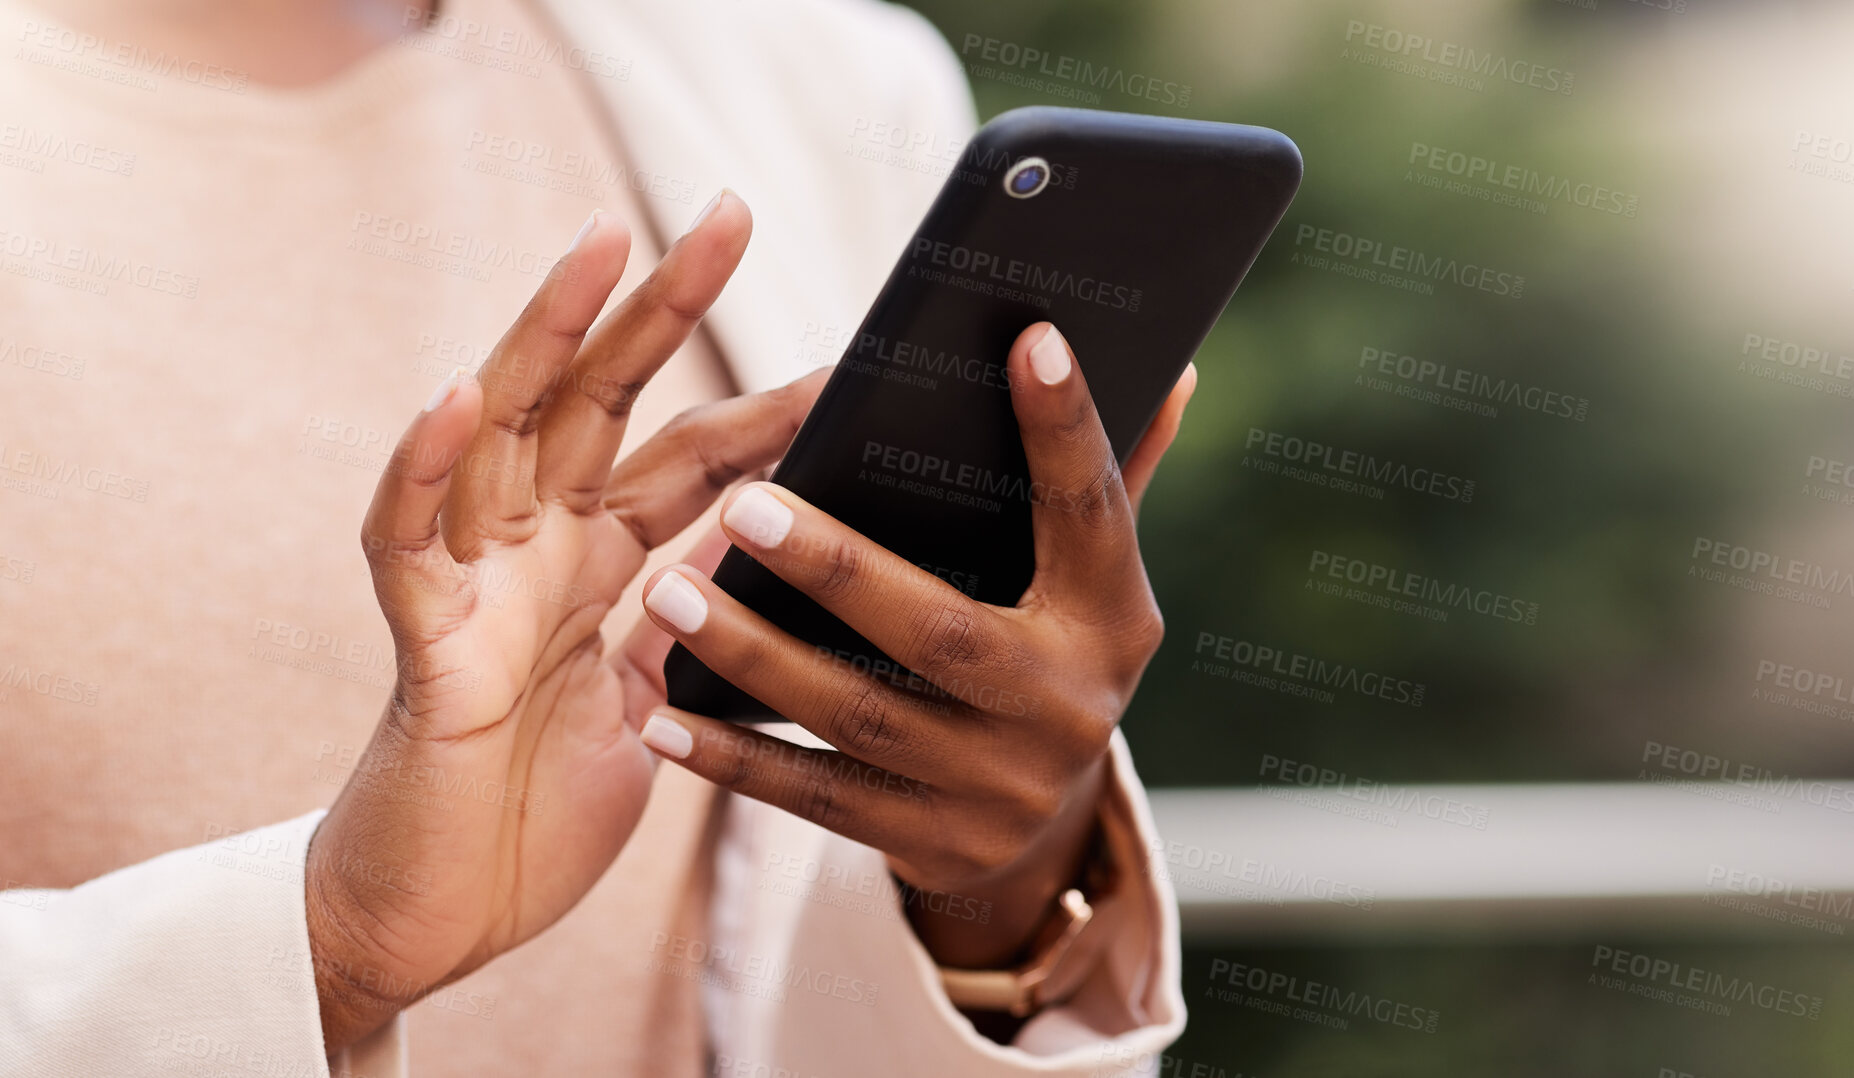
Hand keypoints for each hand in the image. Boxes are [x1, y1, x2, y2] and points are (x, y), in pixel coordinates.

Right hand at [306, 193, 826, 1051]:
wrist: (445, 920)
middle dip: (659, 308)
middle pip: (599, 404)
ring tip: (598, 246)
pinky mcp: (420, 641)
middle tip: (732, 215)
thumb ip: (696, 626)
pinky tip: (458, 398)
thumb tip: (769, 553)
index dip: (761, 409)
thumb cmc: (538, 818)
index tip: (846, 366)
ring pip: (503, 432)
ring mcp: (474, 585)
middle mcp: (536, 553)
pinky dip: (423, 468)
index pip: (687, 462)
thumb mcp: (652, 709)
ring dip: (544, 337)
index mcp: (600, 572)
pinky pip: (405, 539)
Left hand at [634, 323, 1194, 970]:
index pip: (1096, 514)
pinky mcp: (934, 844)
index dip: (1067, 432)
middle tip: (743, 501)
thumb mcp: (1091, 581)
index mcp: (1114, 620)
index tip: (1028, 339)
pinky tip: (663, 718)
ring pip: (860, 717)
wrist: (1041, 838)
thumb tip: (1171, 363)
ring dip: (757, 657)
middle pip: (943, 633)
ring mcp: (1003, 789)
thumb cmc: (1047, 654)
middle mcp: (1071, 708)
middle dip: (837, 568)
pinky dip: (735, 760)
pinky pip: (818, 799)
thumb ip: (1109, 477)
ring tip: (672, 591)